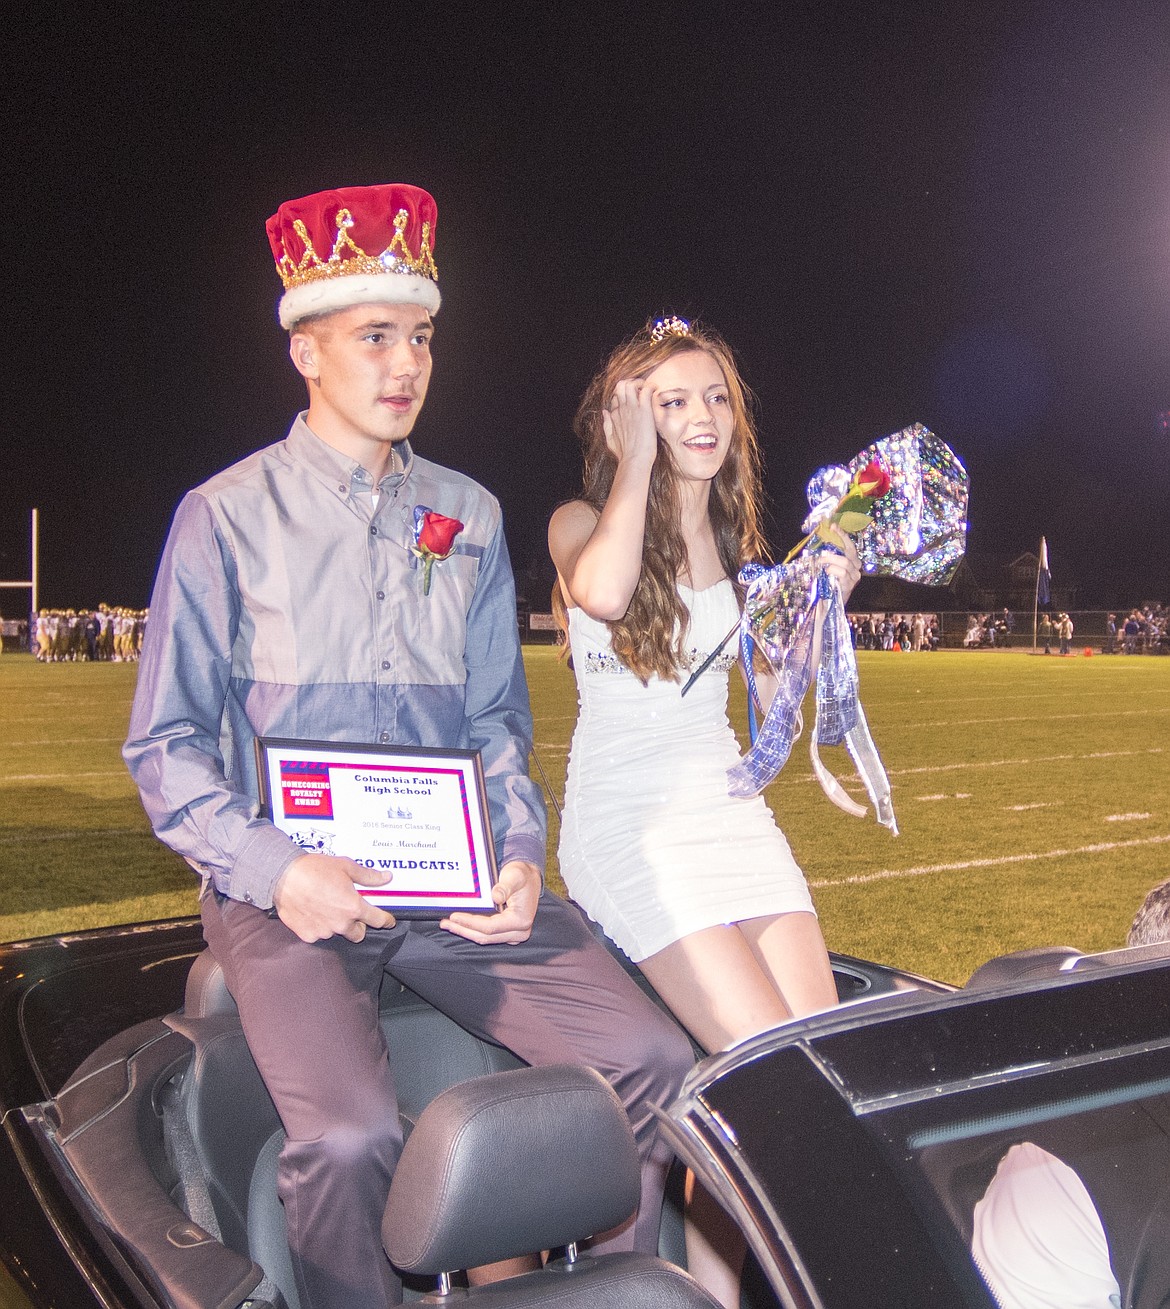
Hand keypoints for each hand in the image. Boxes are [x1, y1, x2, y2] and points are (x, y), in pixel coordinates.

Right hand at [272, 853, 395, 943]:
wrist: (283, 876)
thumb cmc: (315, 869)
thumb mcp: (346, 867)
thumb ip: (368, 876)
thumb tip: (386, 878)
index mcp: (353, 907)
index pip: (377, 920)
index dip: (386, 921)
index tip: (388, 921)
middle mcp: (341, 923)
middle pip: (358, 933)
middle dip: (358, 924)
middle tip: (349, 909)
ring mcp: (324, 931)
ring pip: (337, 933)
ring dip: (336, 924)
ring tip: (326, 906)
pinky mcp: (308, 935)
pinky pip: (319, 934)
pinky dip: (319, 926)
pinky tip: (313, 911)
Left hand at [441, 860, 540, 944]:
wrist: (529, 879)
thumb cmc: (522, 876)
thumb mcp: (515, 876)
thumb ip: (505, 886)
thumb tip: (496, 897)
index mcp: (521, 920)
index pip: (490, 927)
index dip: (470, 923)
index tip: (454, 916)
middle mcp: (519, 932)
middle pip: (485, 936)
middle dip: (463, 930)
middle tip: (445, 923)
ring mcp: (513, 935)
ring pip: (484, 938)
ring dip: (465, 931)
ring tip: (448, 924)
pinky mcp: (506, 933)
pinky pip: (486, 935)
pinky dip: (472, 929)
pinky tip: (460, 924)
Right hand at [601, 377, 658, 470]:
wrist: (634, 460)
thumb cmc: (624, 454)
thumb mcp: (610, 440)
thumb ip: (606, 425)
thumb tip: (604, 412)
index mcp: (614, 416)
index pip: (616, 397)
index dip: (624, 396)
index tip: (633, 399)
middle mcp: (621, 409)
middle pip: (620, 386)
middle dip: (630, 383)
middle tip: (640, 389)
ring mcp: (632, 408)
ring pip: (630, 384)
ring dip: (640, 383)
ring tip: (647, 388)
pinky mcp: (644, 410)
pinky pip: (646, 390)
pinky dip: (651, 386)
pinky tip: (655, 390)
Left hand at [819, 531, 861, 605]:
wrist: (831, 604)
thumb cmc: (829, 584)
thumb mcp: (829, 568)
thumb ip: (827, 558)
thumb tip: (818, 546)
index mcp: (852, 561)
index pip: (849, 545)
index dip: (842, 535)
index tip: (833, 526)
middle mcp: (856, 568)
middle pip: (849, 552)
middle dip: (836, 548)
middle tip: (822, 552)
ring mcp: (854, 577)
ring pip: (845, 562)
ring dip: (831, 560)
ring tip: (821, 562)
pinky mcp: (850, 585)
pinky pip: (842, 573)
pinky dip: (832, 570)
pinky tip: (826, 572)